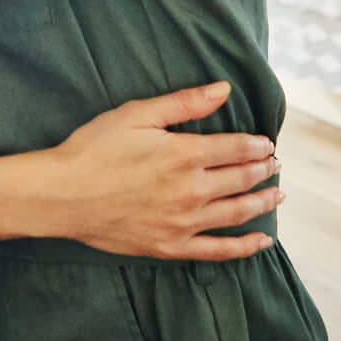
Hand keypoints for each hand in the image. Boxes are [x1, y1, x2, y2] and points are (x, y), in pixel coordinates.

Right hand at [21, 83, 283, 260]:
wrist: (62, 195)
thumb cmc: (94, 149)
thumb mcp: (136, 115)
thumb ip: (183, 103)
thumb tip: (224, 89)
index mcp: (185, 154)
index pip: (237, 148)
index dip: (257, 145)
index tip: (267, 144)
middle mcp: (192, 190)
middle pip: (242, 179)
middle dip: (264, 170)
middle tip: (276, 165)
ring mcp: (184, 222)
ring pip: (238, 213)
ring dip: (263, 202)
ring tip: (277, 195)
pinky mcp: (172, 246)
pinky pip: (219, 250)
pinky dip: (246, 247)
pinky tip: (263, 241)